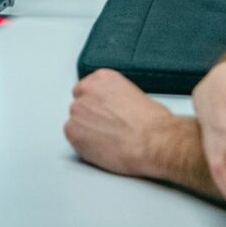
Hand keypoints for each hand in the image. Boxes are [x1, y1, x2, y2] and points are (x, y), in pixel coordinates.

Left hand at [65, 69, 180, 180]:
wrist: (152, 142)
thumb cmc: (151, 123)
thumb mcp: (134, 96)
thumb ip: (114, 98)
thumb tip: (111, 108)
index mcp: (102, 78)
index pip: (86, 89)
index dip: (96, 105)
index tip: (104, 113)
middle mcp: (86, 91)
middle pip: (79, 106)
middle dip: (90, 118)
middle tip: (108, 129)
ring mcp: (77, 111)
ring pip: (76, 123)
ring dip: (87, 131)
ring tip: (108, 139)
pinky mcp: (73, 132)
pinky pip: (73, 139)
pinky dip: (84, 145)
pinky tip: (102, 147)